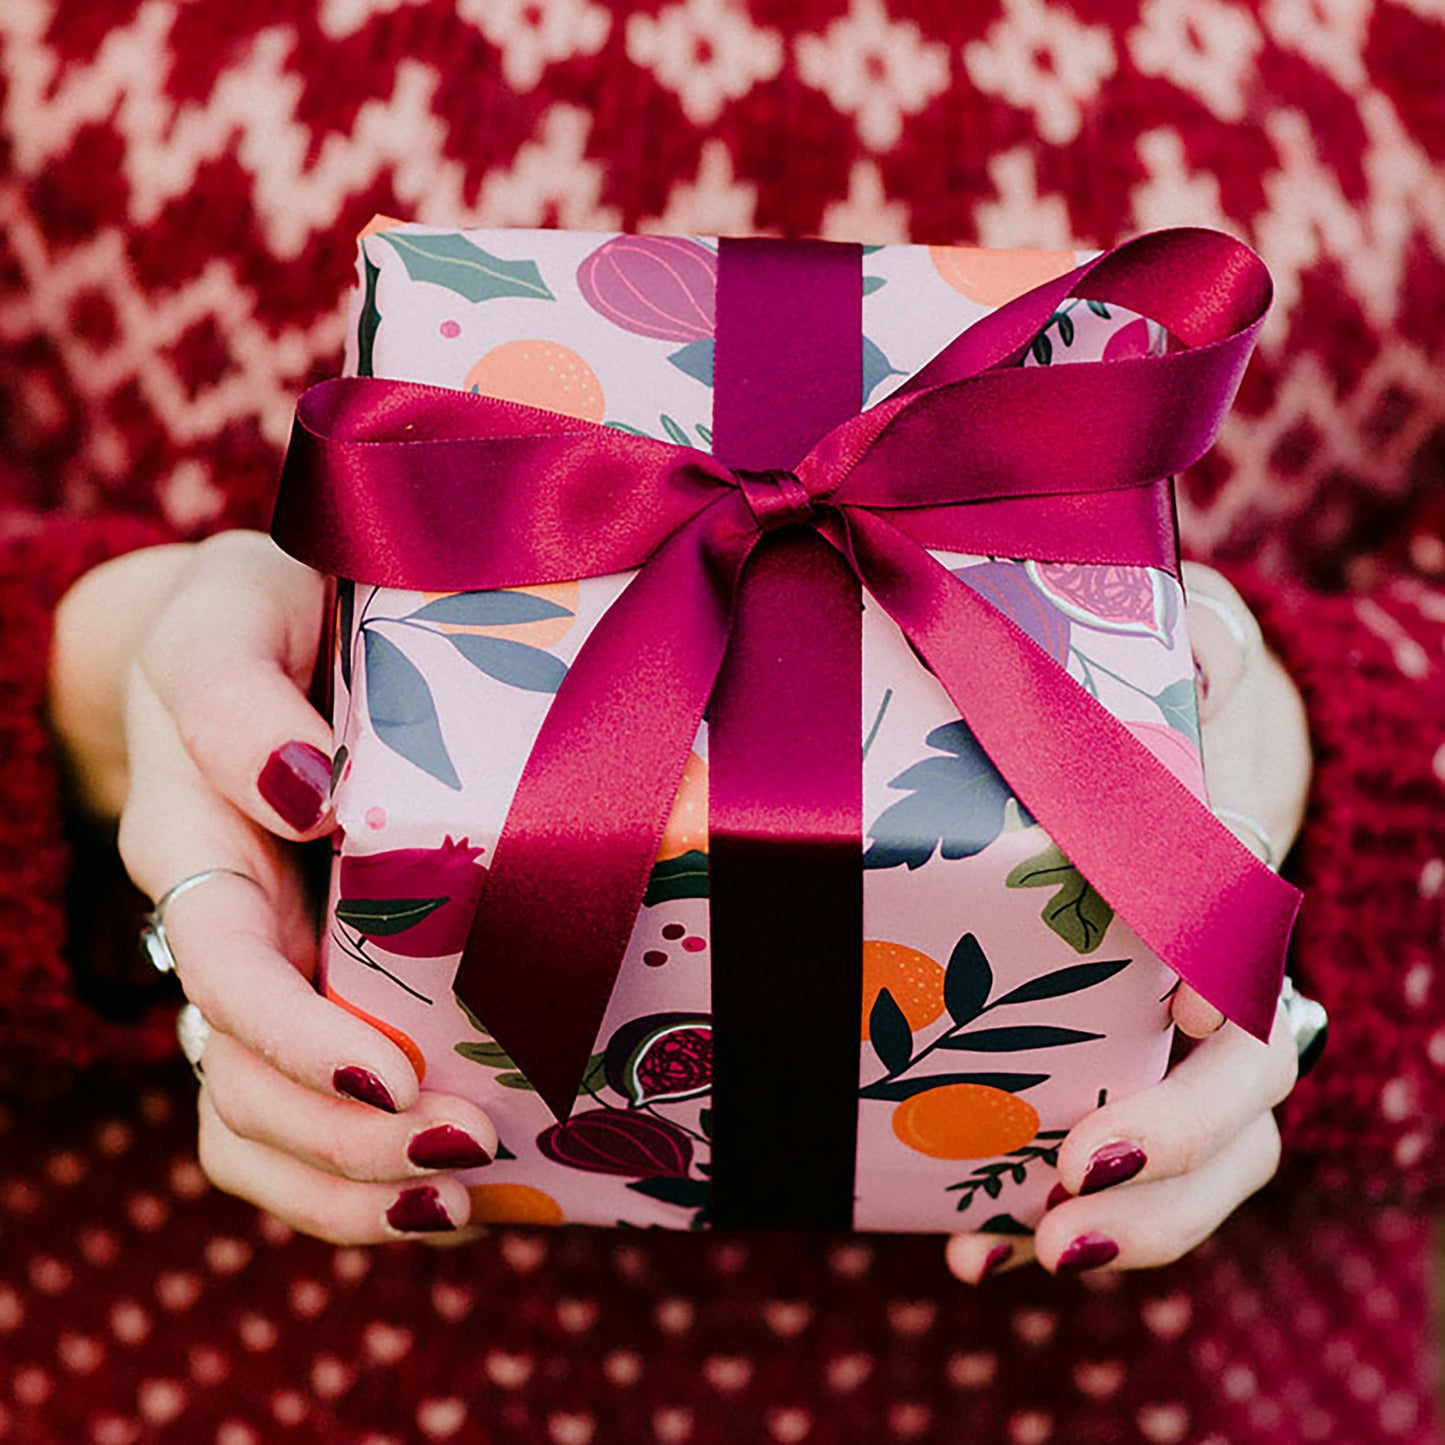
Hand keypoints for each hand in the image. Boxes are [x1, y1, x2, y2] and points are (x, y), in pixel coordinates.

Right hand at [51, 532, 494, 1243]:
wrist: (256, 639)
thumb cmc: (250, 618)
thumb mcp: (228, 619)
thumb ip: (241, 697)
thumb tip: (308, 796)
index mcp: (195, 846)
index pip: (228, 973)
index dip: (299, 1044)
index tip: (395, 1081)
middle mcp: (221, 926)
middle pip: (243, 1081)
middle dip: (346, 1141)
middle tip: (473, 1148)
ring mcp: (263, 967)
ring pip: (256, 1126)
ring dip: (351, 1187)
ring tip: (468, 1200)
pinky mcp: (309, 986)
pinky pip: (295, 1116)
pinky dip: (356, 1178)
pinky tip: (455, 1196)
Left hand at [947, 563, 1310, 1280]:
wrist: (1142, 750)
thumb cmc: (1168, 699)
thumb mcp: (1190, 659)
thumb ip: (1201, 661)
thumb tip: (1203, 701)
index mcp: (1233, 901)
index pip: (1257, 965)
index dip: (1228, 1003)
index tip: (1183, 1017)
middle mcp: (1218, 993)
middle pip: (1248, 1095)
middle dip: (1180, 1148)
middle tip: (1085, 1179)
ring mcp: (1161, 1052)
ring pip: (1200, 1163)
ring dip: (1135, 1224)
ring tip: (1040, 1248)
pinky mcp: (1094, 1085)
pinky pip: (1100, 1177)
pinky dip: (1042, 1224)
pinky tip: (976, 1252)